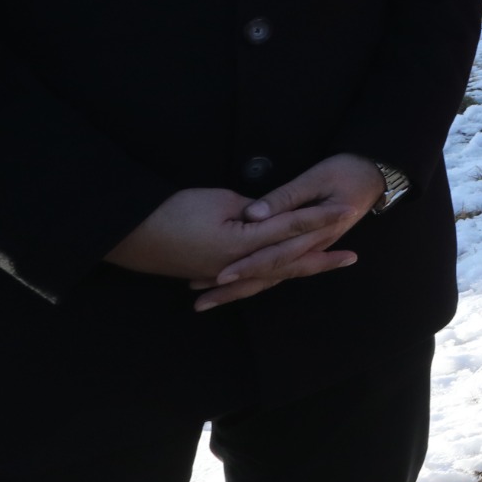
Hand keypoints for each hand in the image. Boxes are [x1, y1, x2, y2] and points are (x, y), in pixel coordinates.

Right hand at [106, 187, 329, 287]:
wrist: (129, 232)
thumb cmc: (173, 211)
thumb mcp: (219, 201)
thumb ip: (253, 210)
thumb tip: (273, 216)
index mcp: (243, 245)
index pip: (290, 230)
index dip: (318, 219)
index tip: (345, 210)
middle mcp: (239, 265)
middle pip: (288, 262)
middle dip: (321, 258)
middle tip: (352, 257)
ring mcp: (225, 274)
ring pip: (270, 275)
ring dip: (299, 271)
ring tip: (326, 266)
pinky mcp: (212, 274)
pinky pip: (249, 280)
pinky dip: (267, 279)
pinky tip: (277, 278)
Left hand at [196, 154, 386, 311]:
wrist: (373, 174)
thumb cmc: (348, 172)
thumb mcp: (317, 179)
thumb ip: (284, 198)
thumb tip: (252, 214)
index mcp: (314, 234)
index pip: (275, 255)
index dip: (246, 266)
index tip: (219, 277)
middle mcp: (310, 247)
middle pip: (269, 274)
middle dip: (235, 288)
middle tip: (201, 301)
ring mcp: (309, 249)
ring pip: (272, 276)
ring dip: (240, 289)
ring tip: (207, 300)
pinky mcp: (305, 245)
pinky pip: (277, 269)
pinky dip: (254, 278)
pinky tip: (234, 283)